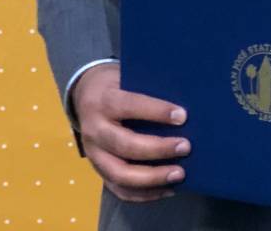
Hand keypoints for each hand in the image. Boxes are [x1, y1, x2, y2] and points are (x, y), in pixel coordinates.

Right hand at [72, 62, 189, 202]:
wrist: (84, 94)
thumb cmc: (116, 84)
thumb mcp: (126, 76)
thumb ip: (148, 89)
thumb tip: (182, 105)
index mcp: (104, 101)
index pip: (130, 106)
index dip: (156, 112)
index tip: (182, 116)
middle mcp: (95, 130)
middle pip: (125, 145)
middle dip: (157, 149)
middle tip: (185, 147)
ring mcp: (94, 154)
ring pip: (120, 173)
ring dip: (153, 177)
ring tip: (179, 174)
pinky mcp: (98, 171)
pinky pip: (119, 189)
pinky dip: (145, 194)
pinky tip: (168, 189)